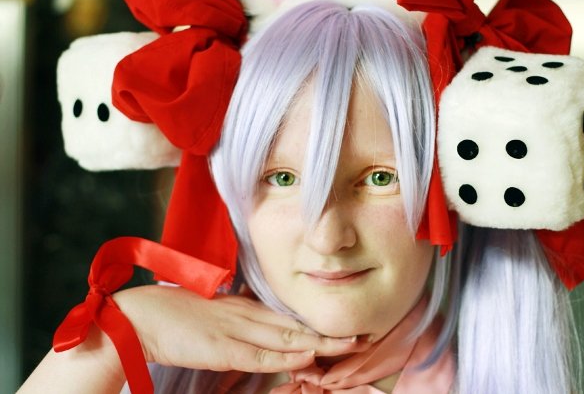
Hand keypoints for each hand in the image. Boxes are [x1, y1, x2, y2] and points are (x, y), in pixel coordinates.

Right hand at [114, 285, 367, 372]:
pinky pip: (260, 355)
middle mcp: (244, 316)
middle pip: (292, 327)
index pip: (284, 317)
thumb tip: (254, 327)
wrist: (140, 316)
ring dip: (317, 343)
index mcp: (240, 307)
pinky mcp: (223, 348)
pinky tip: (306, 359)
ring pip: (284, 339)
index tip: (338, 327)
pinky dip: (284, 357)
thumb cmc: (171, 313)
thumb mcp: (209, 312)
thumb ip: (233, 318)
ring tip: (347, 345)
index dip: (312, 324)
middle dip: (326, 333)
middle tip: (359, 334)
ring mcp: (235, 331)